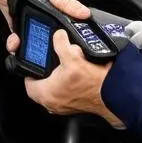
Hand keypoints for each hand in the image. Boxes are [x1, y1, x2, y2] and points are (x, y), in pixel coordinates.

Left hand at [7, 29, 122, 126]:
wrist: (113, 94)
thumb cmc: (93, 84)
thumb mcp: (73, 57)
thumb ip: (61, 43)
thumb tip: (58, 35)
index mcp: (45, 94)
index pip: (28, 81)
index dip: (30, 69)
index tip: (35, 61)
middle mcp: (52, 104)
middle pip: (41, 84)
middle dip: (47, 72)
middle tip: (52, 62)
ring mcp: (64, 107)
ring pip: (54, 88)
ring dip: (59, 78)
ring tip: (67, 66)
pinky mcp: (75, 106)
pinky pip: (66, 93)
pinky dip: (69, 84)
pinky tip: (79, 74)